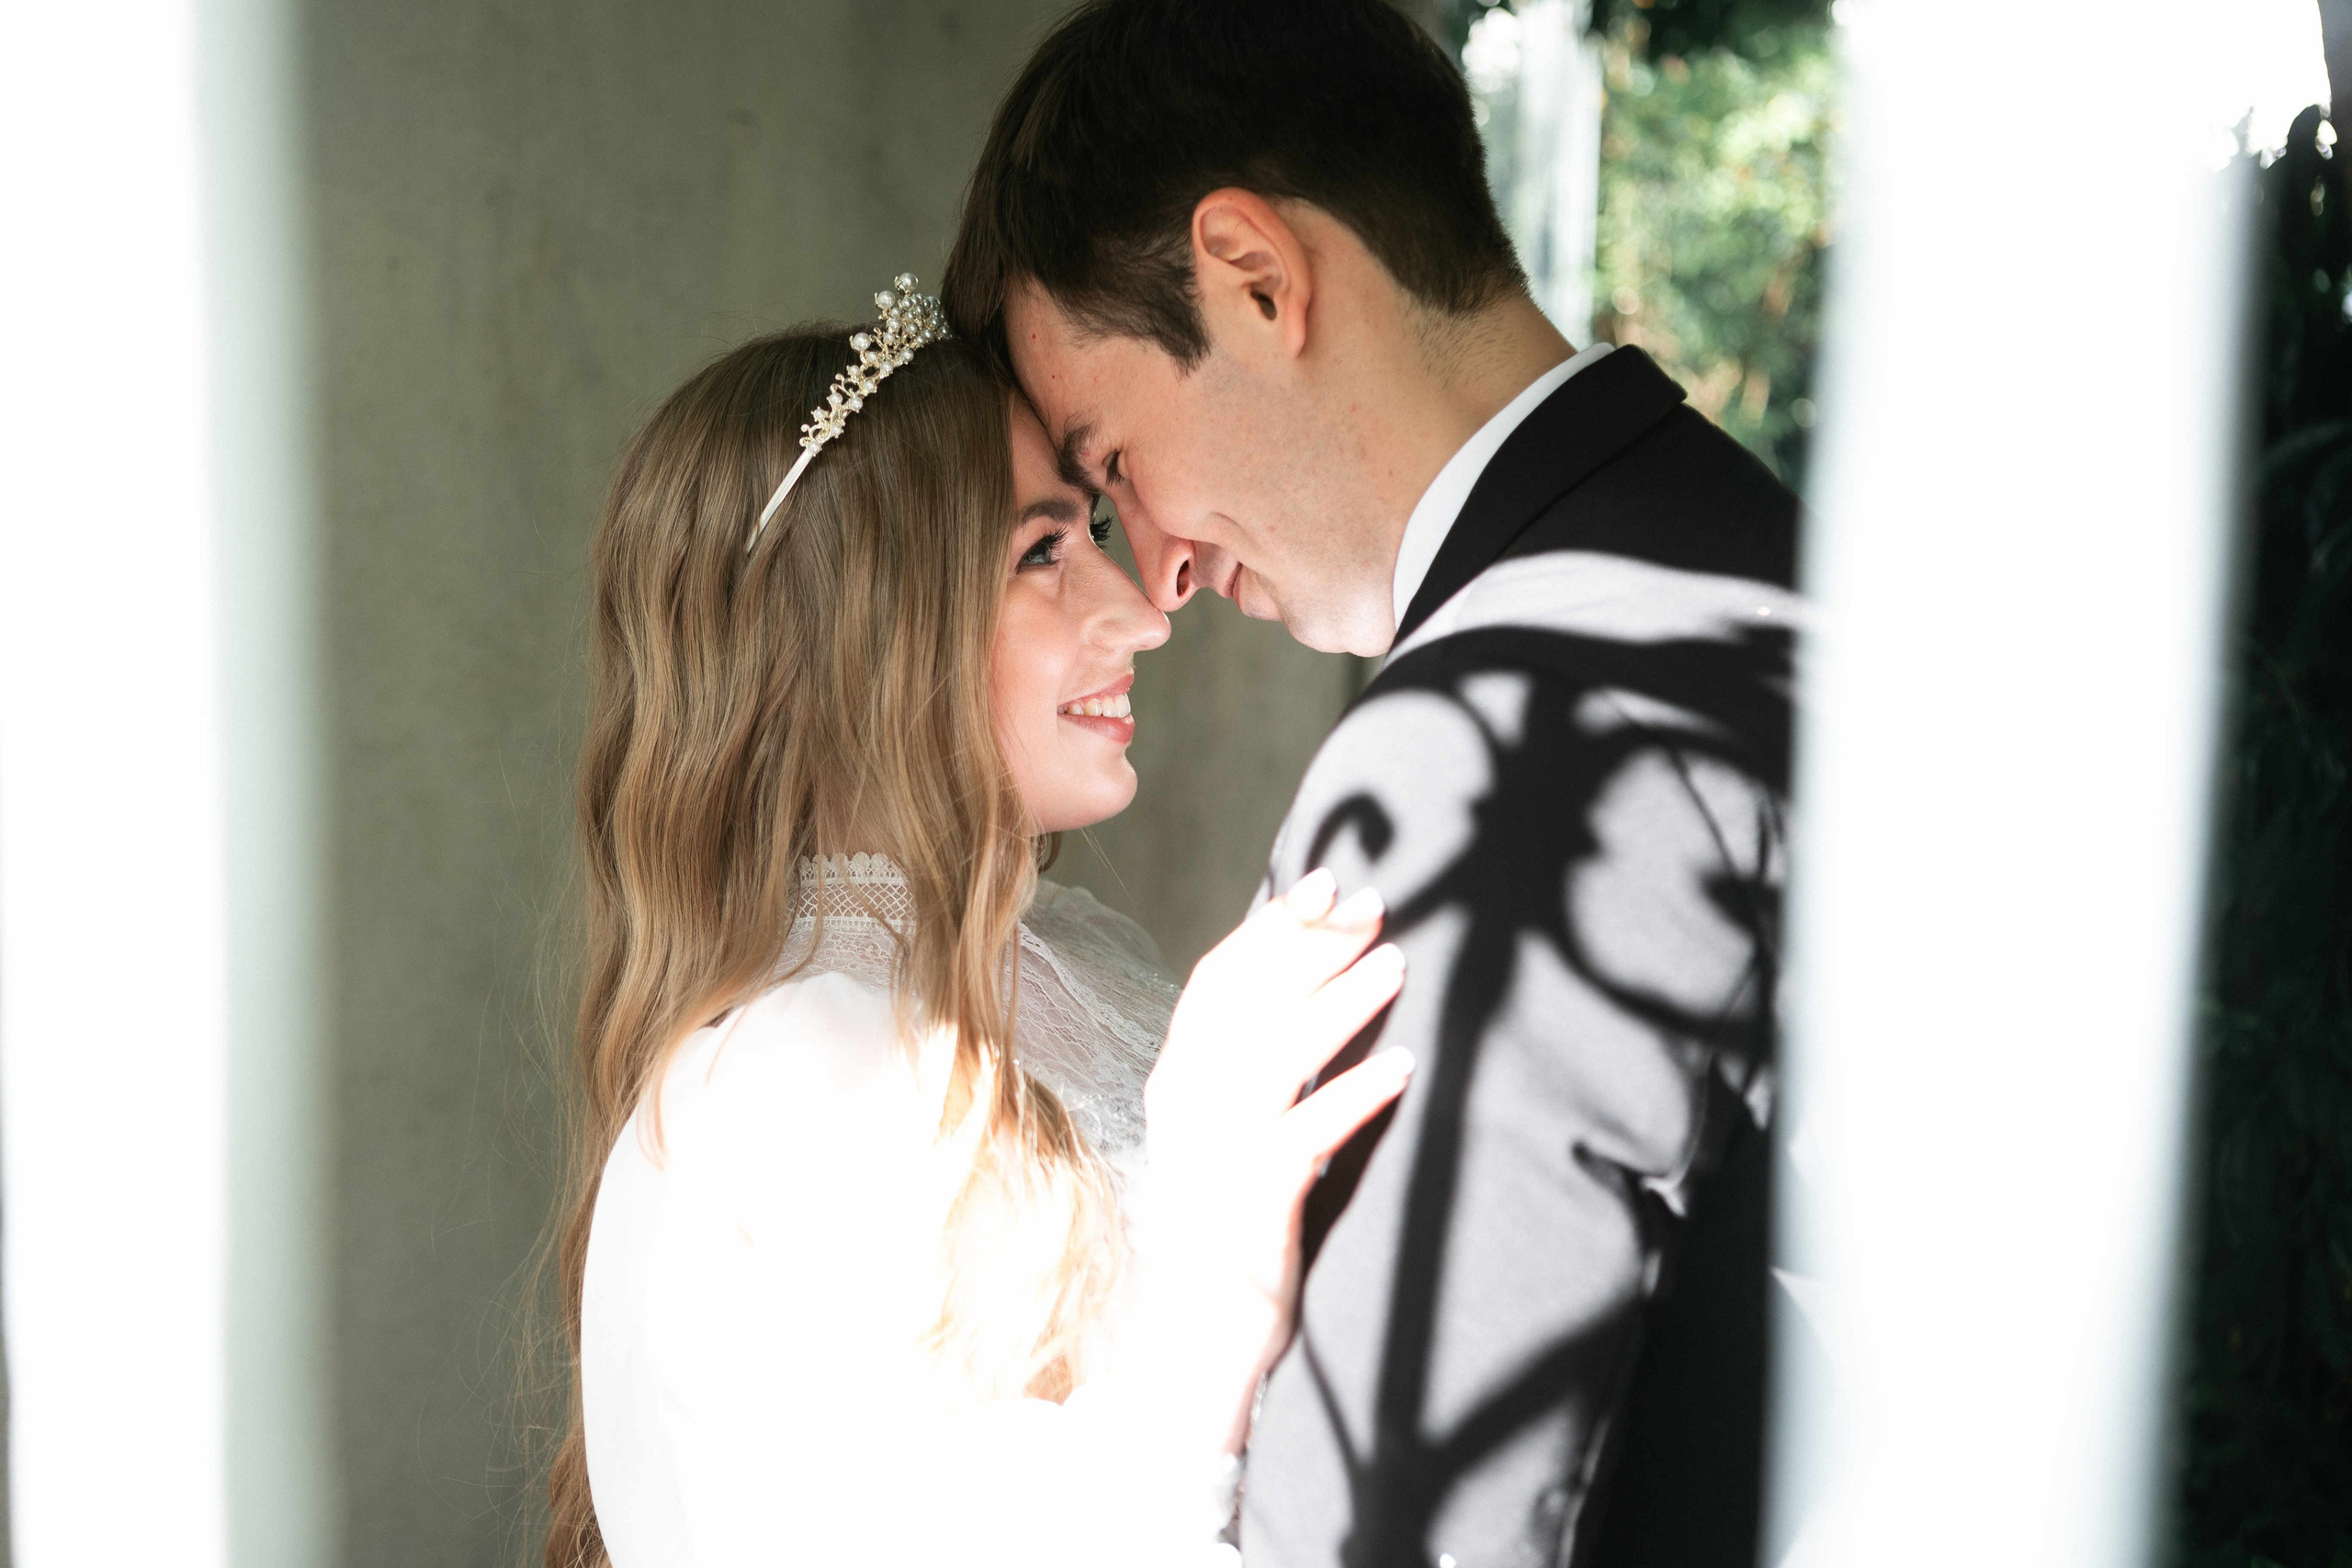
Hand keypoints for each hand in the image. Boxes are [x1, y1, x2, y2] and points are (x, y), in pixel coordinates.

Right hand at [1130, 868, 1412, 1444]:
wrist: (1196, 1329)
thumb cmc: (1228, 1213)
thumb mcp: (1230, 1122)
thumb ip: (1256, 1057)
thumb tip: (1315, 974)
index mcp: (1177, 1077)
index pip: (1218, 979)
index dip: (1272, 926)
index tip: (1325, 882)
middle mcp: (1186, 1105)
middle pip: (1249, 1002)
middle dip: (1313, 946)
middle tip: (1375, 907)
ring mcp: (1214, 1153)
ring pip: (1276, 1057)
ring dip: (1340, 1004)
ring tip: (1398, 965)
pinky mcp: (1250, 1202)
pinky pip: (1306, 1135)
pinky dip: (1353, 1095)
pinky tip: (1400, 1065)